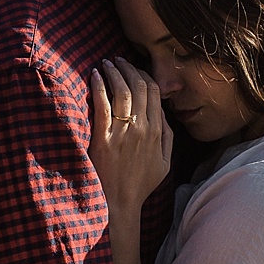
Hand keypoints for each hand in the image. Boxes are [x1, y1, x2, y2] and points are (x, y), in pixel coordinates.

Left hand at [88, 58, 172, 215]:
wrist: (119, 203)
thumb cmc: (140, 184)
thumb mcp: (165, 163)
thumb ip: (168, 136)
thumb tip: (163, 113)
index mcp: (157, 131)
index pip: (154, 92)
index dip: (143, 74)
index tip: (133, 68)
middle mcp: (142, 128)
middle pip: (138, 86)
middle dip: (128, 68)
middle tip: (116, 60)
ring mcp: (123, 133)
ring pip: (122, 92)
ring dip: (114, 73)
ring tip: (105, 63)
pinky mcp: (103, 138)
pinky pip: (102, 106)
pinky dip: (99, 87)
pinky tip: (95, 76)